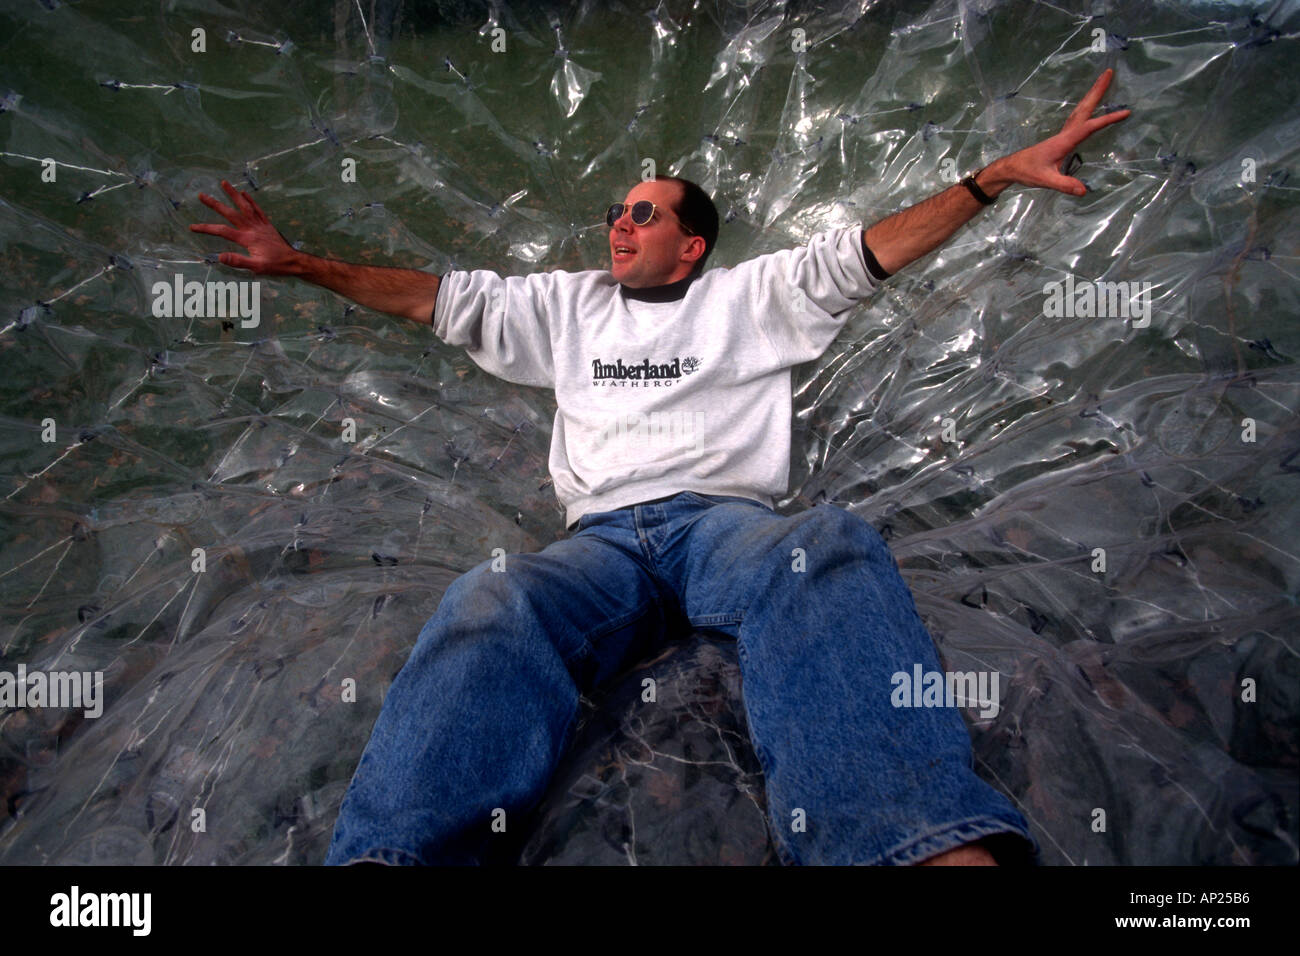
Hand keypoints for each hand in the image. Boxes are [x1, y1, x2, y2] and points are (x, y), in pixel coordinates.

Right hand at [189, 180, 299, 274]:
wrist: (294, 261)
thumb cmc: (275, 266)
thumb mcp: (256, 268)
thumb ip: (238, 261)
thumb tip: (219, 256)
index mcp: (247, 239)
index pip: (222, 231)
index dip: (206, 228)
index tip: (192, 227)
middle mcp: (252, 228)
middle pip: (230, 213)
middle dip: (215, 204)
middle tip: (201, 195)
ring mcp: (260, 224)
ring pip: (244, 206)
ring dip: (233, 194)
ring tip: (224, 182)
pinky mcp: (267, 224)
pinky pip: (257, 209)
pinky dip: (250, 200)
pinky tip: (244, 193)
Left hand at [992, 69, 1131, 195]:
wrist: (1012, 167)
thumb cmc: (1027, 172)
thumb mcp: (1046, 180)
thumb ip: (1064, 185)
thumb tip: (1083, 190)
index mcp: (1064, 141)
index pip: (1089, 127)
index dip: (1107, 119)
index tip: (1125, 112)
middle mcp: (1065, 134)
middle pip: (1084, 108)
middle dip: (1097, 90)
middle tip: (1109, 72)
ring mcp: (1063, 134)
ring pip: (1081, 110)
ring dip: (1092, 95)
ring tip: (1104, 80)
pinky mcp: (1061, 138)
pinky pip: (1078, 118)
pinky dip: (1087, 108)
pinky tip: (1091, 106)